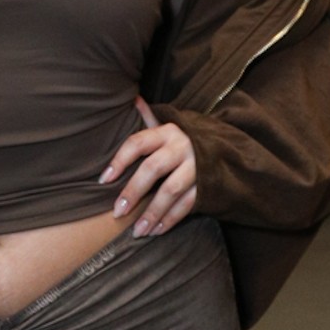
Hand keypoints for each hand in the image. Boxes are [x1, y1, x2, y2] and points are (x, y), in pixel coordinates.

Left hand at [100, 97, 197, 236]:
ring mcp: (196, 167)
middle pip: (153, 169)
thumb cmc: (183, 140)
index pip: (137, 143)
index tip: (103, 180)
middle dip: (133, 192)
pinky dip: (171, 219)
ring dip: (152, 213)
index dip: (119, 160)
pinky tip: (156, 230)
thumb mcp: (167, 127)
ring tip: (137, 231)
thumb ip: (148, 118)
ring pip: (170, 191)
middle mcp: (182, 147)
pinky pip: (187, 205)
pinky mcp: (207, 185)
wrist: (226, 150)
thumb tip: (131, 99)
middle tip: (117, 212)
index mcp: (167, 131)